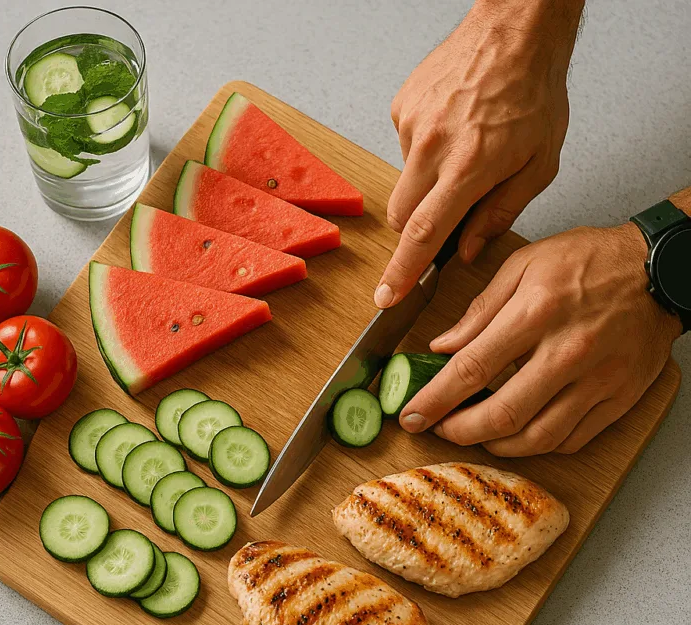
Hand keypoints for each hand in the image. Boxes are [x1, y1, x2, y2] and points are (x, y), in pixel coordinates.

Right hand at [376, 0, 582, 308]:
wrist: (516, 28)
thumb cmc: (534, 92)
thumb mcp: (538, 164)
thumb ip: (500, 214)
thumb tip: (467, 250)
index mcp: (470, 165)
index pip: (425, 233)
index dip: (403, 271)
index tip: (387, 296)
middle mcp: (434, 146)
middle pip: (402, 216)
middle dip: (417, 227)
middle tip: (448, 206)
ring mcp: (413, 124)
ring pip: (404, 182)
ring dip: (427, 181)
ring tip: (462, 148)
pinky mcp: (402, 107)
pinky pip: (405, 147)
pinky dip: (425, 150)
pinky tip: (452, 128)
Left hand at [399, 223, 680, 455]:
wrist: (661, 270)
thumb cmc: (591, 261)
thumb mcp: (525, 265)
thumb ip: (479, 311)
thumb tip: (442, 347)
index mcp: (537, 312)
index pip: (472, 368)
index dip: (436, 399)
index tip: (412, 414)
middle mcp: (569, 351)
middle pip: (503, 414)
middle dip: (458, 432)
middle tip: (437, 430)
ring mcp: (599, 380)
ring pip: (537, 437)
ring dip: (495, 445)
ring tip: (473, 434)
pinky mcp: (620, 398)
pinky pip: (572, 439)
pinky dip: (537, 445)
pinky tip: (518, 434)